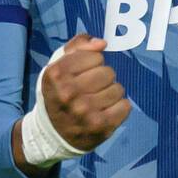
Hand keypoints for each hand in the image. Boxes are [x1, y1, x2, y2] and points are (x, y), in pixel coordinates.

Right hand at [40, 33, 131, 151]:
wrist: (52, 134)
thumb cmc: (58, 94)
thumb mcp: (58, 66)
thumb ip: (78, 47)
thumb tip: (102, 43)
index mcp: (56, 74)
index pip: (95, 56)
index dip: (91, 64)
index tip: (81, 75)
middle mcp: (69, 93)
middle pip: (108, 72)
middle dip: (102, 79)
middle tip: (90, 90)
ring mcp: (86, 111)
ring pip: (118, 89)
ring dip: (110, 94)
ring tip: (96, 102)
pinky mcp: (101, 126)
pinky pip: (125, 106)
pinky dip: (118, 108)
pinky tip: (104, 113)